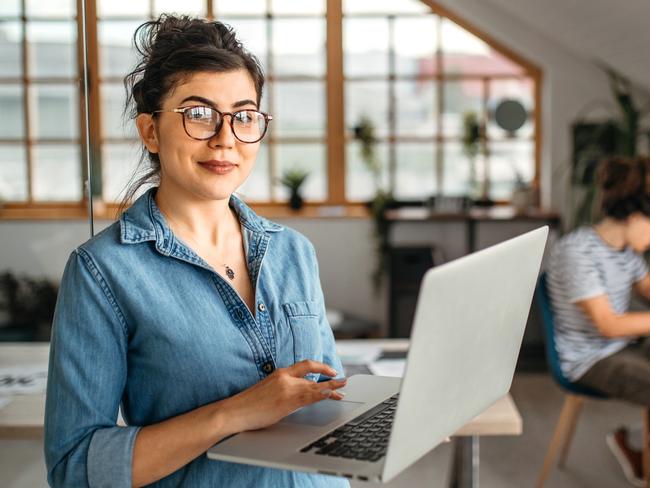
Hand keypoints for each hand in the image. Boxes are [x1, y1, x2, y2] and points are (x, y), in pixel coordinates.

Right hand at [219, 360, 346, 434]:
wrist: (235, 411)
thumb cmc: (249, 405)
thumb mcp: (268, 390)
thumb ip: (284, 389)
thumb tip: (298, 395)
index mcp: (279, 373)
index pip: (304, 365)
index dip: (320, 366)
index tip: (331, 371)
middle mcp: (284, 377)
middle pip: (312, 375)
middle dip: (329, 379)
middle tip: (343, 381)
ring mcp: (286, 389)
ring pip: (314, 387)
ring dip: (331, 388)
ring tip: (343, 390)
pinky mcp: (286, 401)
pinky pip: (309, 397)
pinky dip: (322, 395)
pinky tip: (330, 395)